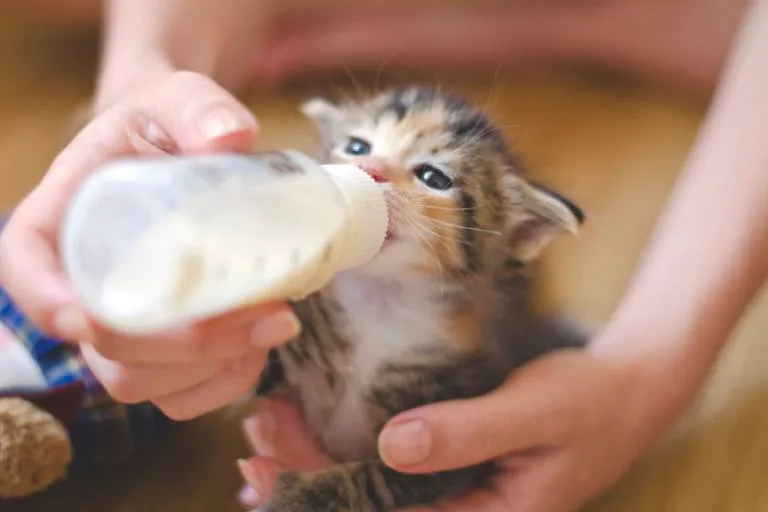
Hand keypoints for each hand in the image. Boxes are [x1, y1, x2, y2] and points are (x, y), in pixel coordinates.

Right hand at [0, 71, 299, 419]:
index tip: (88, 318)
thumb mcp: (177, 99)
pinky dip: (221, 384)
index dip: (48, 302)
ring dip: (210, 368)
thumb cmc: (165, 128)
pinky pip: (177, 396)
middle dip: (183, 346)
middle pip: (103, 345)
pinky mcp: (160, 349)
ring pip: (140, 381)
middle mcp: (82, 282)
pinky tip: (260, 346)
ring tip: (275, 322)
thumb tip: (231, 136)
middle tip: (266, 314)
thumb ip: (197, 107)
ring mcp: (121, 324)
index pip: (26, 266)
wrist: (183, 156)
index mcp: (61, 218)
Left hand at [236, 350, 672, 511]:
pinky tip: (308, 443)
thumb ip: (467, 432)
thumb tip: (392, 447)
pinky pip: (390, 474)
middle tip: (255, 441)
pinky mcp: (453, 470)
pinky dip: (346, 457)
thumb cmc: (588, 402)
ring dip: (317, 468)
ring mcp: (456, 496)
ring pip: (371, 493)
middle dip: (305, 480)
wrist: (624, 393)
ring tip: (266, 436)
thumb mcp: (534, 412)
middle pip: (368, 510)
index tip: (268, 471)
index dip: (320, 500)